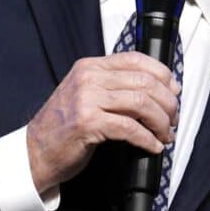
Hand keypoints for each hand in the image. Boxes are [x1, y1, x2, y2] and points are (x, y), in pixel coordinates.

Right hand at [26, 52, 180, 193]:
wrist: (36, 151)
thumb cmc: (63, 127)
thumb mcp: (85, 94)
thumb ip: (112, 85)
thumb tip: (156, 89)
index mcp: (89, 66)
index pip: (135, 59)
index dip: (162, 74)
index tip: (173, 91)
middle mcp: (88, 78)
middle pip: (144, 81)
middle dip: (167, 103)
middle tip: (173, 119)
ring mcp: (86, 99)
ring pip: (141, 103)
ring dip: (161, 122)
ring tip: (165, 134)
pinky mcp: (88, 123)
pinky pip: (130, 128)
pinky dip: (147, 139)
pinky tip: (153, 146)